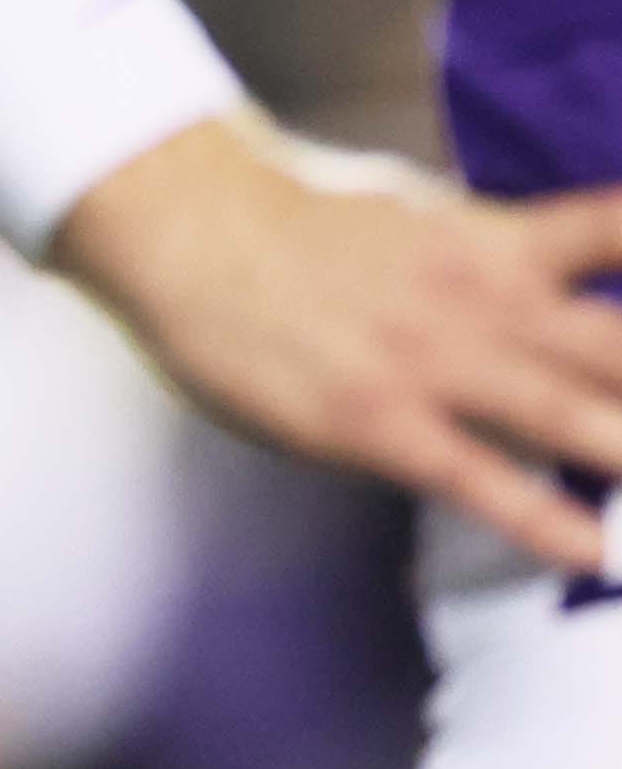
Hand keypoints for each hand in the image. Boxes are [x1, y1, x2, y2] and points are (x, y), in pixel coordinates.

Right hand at [56, 115, 621, 573]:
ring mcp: (436, 364)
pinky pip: (481, 481)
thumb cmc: (295, 223)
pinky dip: (548, 521)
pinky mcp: (380, 422)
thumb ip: (500, 254)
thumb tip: (557, 269)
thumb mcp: (418, 215)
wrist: (187, 230)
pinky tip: (599, 553)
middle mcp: (489, 302)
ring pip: (576, 419)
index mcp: (499, 243)